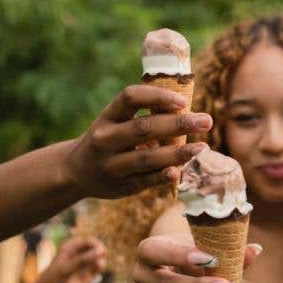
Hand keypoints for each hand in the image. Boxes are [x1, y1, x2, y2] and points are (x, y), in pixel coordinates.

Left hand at [31, 236, 106, 282]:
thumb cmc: (51, 281)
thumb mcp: (66, 269)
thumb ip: (83, 260)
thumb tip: (100, 251)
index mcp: (68, 249)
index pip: (87, 241)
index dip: (96, 244)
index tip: (100, 250)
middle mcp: (75, 256)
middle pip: (94, 249)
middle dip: (100, 252)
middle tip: (103, 256)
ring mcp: (80, 267)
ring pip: (96, 260)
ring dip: (100, 261)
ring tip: (100, 266)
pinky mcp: (84, 278)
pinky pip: (95, 270)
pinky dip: (98, 269)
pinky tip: (98, 271)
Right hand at [63, 84, 213, 197]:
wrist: (76, 171)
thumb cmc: (110, 140)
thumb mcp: (117, 122)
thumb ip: (145, 116)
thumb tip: (188, 110)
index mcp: (107, 116)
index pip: (130, 97)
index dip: (158, 96)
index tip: (183, 100)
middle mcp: (105, 138)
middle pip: (144, 128)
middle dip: (178, 124)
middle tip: (207, 121)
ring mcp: (112, 164)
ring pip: (147, 157)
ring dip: (177, 152)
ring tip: (202, 147)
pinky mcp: (121, 186)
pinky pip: (145, 181)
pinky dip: (162, 176)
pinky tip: (180, 171)